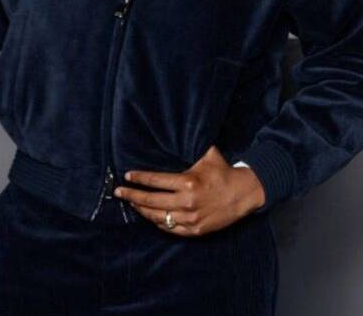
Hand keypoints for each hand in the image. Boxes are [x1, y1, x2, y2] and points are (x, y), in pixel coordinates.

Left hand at [113, 145, 266, 235]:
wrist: (243, 194)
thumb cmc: (223, 172)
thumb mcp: (207, 154)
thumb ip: (190, 146)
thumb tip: (174, 132)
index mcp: (187, 183)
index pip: (155, 181)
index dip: (138, 179)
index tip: (127, 176)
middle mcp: (186, 202)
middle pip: (150, 201)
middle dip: (132, 196)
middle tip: (119, 192)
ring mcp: (190, 219)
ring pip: (157, 217)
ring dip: (142, 210)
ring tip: (132, 204)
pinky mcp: (195, 230)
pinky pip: (170, 229)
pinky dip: (157, 222)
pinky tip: (150, 216)